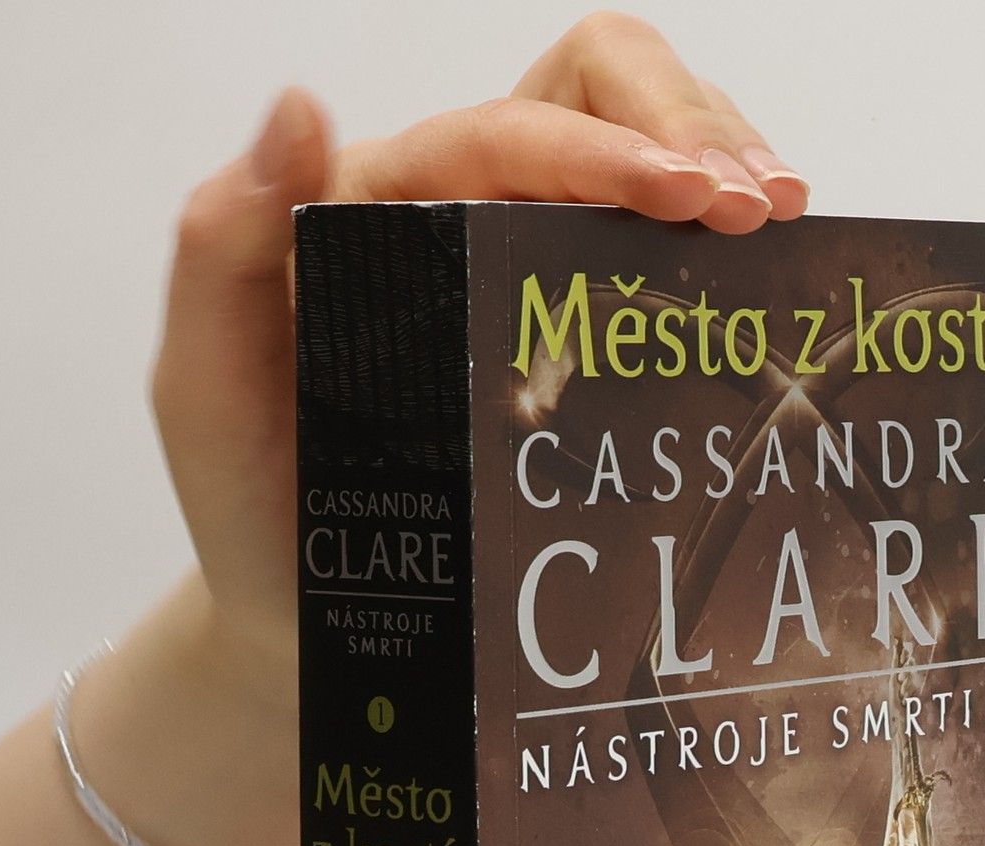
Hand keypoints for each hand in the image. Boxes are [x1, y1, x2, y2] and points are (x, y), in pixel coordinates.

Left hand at [150, 14, 808, 710]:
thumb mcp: (202, 385)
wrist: (304, 614)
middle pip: (595, 92)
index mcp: (380, 205)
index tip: (689, 194)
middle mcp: (462, 217)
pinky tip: (764, 282)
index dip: (608, 142)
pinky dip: (722, 253)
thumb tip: (299, 104)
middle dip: (689, 123)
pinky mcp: (576, 343)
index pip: (509, 128)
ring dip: (725, 163)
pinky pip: (658, 264)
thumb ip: (221, 249)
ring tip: (782, 221)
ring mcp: (528, 276)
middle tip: (760, 204)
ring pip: (643, 154)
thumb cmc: (253, 502)